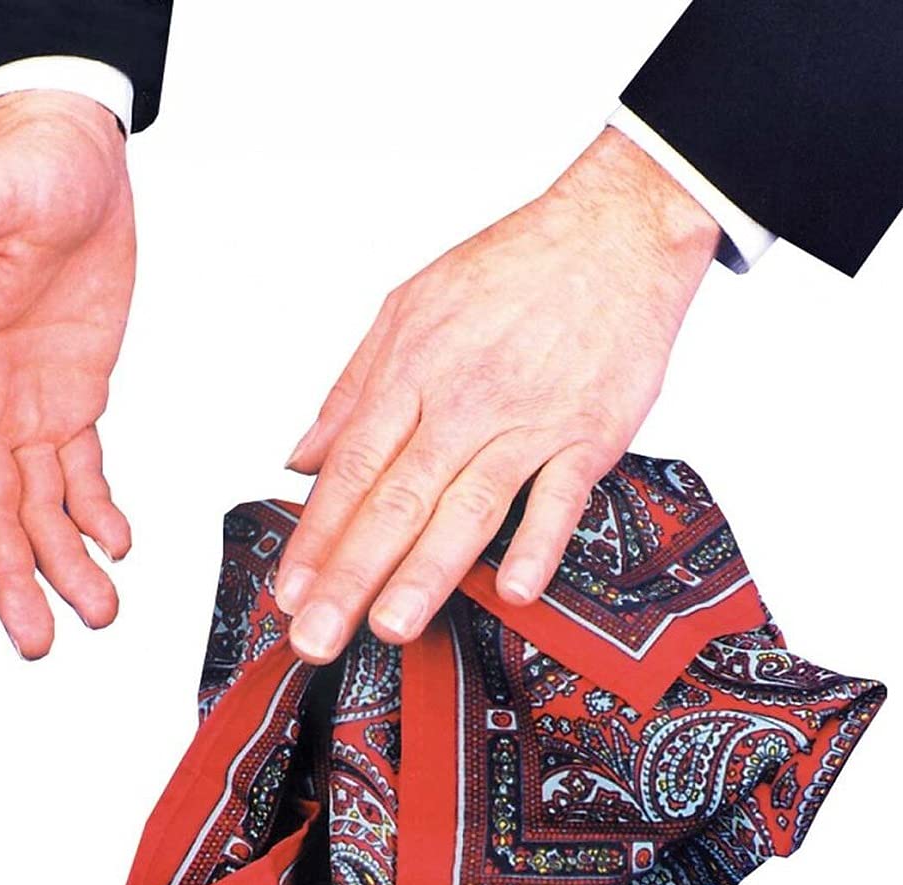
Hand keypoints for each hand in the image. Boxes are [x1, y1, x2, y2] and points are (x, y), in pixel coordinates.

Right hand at [0, 91, 134, 658]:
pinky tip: (113, 542)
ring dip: (64, 557)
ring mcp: (30, 401)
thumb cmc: (27, 174)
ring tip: (95, 608)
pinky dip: (97, 509)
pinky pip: (82, 468)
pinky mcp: (75, 395)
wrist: (80, 163)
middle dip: (14, 571)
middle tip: (34, 635)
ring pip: (40, 501)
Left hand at [275, 126, 721, 663]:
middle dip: (350, 576)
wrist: (612, 231)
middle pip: (395, 501)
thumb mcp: (407, 307)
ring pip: (468, 506)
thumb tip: (304, 454)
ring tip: (391, 626)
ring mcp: (527, 420)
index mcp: (412, 372)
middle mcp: (462, 402)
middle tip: (317, 635)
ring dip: (428, 571)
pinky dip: (539, 541)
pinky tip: (514, 588)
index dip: (316, 536)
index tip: (290, 590)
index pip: (350, 469)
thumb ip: (351, 387)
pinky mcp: (588, 432)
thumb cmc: (511, 268)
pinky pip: (561, 494)